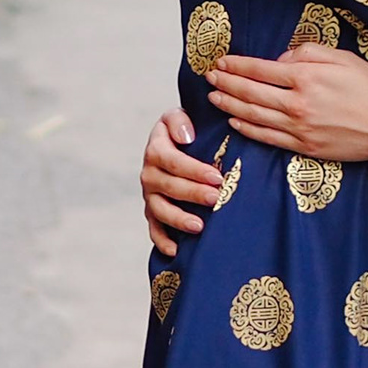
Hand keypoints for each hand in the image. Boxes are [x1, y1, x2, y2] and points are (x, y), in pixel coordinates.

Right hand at [141, 110, 225, 255]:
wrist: (174, 143)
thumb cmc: (184, 130)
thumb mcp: (178, 116)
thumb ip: (179, 121)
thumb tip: (186, 137)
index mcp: (156, 148)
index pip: (172, 161)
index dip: (194, 170)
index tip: (217, 177)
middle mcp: (149, 173)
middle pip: (168, 186)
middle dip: (193, 194)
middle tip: (216, 198)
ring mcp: (150, 195)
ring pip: (159, 210)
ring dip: (178, 219)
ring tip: (199, 226)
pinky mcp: (152, 212)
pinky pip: (153, 229)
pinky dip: (162, 240)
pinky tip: (176, 251)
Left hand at [206, 44, 367, 162]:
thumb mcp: (343, 58)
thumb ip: (309, 53)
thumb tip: (281, 59)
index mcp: (307, 77)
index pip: (261, 69)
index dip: (237, 65)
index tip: (222, 62)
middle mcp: (298, 103)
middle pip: (251, 93)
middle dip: (226, 83)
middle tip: (209, 77)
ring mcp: (299, 128)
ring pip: (254, 116)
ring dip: (230, 105)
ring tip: (214, 98)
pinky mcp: (304, 147)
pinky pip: (268, 137)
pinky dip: (248, 129)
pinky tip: (236, 122)